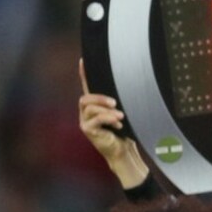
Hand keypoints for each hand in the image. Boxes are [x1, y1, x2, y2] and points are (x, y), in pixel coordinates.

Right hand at [79, 59, 149, 186]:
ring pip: (89, 108)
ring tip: (119, 115)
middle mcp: (86, 112)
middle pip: (85, 98)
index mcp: (94, 105)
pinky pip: (95, 120)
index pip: (87, 86)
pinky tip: (117, 123)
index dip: (83, 74)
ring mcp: (84, 121)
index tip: (83, 60)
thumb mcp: (121, 112)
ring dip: (105, 110)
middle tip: (115, 103)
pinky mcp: (87, 130)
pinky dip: (107, 119)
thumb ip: (118, 102)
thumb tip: (128, 85)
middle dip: (99, 98)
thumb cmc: (124, 131)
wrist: (123, 150)